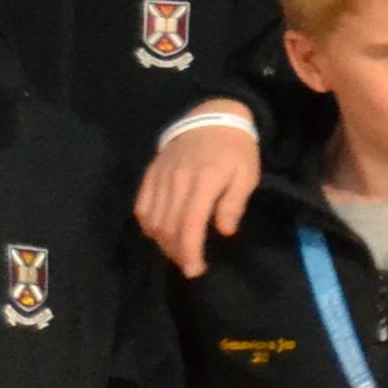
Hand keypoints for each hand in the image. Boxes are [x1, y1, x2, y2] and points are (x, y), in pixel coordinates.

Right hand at [135, 108, 262, 278]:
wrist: (212, 117)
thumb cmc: (236, 150)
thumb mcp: (247, 175)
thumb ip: (234, 203)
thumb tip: (223, 231)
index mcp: (203, 182)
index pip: (189, 225)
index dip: (189, 251)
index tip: (195, 270)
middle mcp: (176, 181)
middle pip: (168, 227)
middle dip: (176, 252)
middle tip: (190, 266)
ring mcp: (160, 177)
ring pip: (152, 220)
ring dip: (162, 242)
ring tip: (177, 252)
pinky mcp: (150, 174)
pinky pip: (141, 206)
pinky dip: (147, 225)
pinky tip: (159, 234)